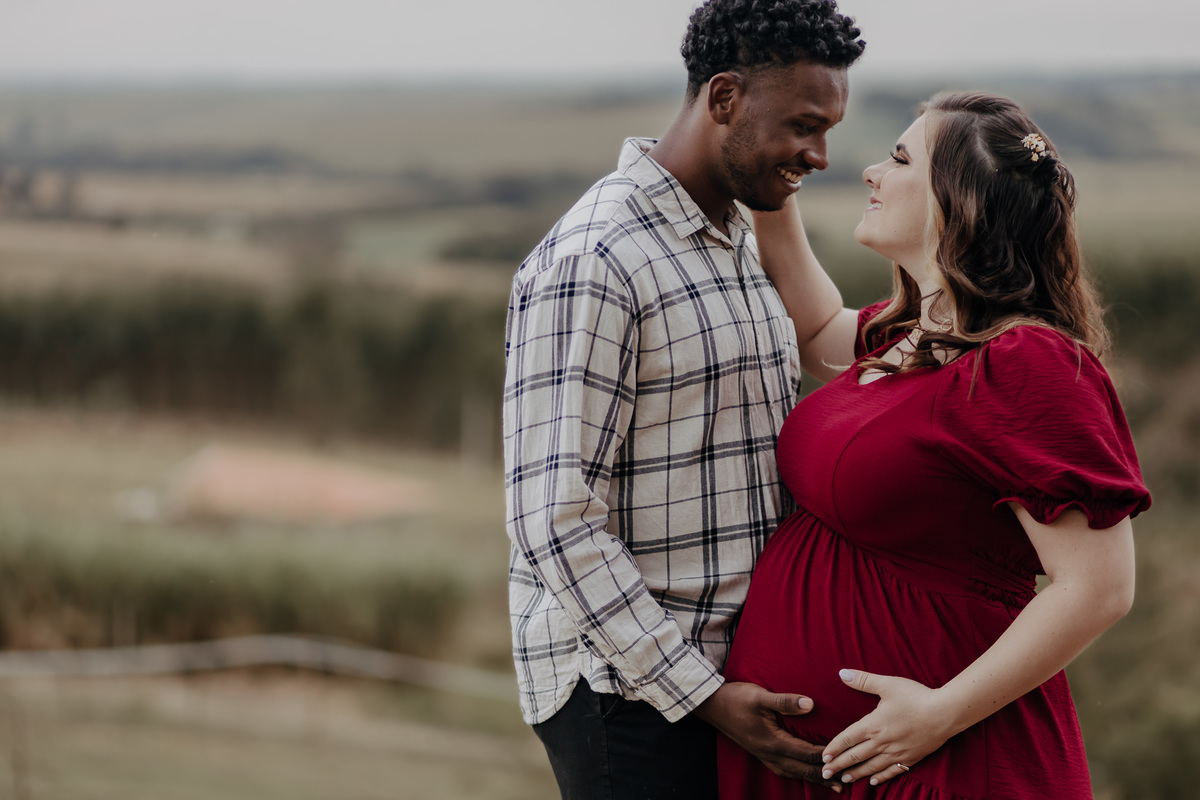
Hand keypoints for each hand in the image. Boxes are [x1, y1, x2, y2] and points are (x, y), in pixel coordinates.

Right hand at [694, 681, 841, 790]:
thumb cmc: (736, 698)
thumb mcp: (760, 696)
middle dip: (823, 776)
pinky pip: (784, 769)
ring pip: (793, 772)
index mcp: (773, 741)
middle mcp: (770, 753)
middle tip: (844, 783)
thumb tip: (811, 704)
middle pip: (802, 769)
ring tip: (830, 784)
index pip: (806, 753)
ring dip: (812, 778)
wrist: (711, 705)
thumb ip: (786, 701)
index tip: (844, 758)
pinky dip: (798, 773)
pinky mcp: (760, 752)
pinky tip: (802, 773)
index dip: (826, 757)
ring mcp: (764, 755)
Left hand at [821, 669, 955, 786]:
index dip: (833, 748)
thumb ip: (863, 680)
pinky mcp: (911, 757)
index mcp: (873, 725)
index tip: (823, 756)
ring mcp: (896, 752)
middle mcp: (882, 742)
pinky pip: (893, 771)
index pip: (847, 739)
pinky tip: (874, 781)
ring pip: (871, 766)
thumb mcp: (887, 684)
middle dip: (838, 765)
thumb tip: (841, 673)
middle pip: (855, 756)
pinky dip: (881, 777)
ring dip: (856, 773)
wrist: (945, 713)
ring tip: (843, 779)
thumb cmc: (916, 696)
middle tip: (825, 773)